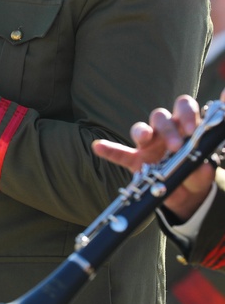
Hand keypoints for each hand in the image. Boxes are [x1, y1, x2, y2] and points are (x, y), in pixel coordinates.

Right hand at [92, 95, 214, 219]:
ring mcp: (147, 145)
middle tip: (177, 147)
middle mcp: (163, 132)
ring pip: (141, 129)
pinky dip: (109, 150)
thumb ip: (203, 171)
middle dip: (168, 129)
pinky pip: (120, 153)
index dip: (186, 113)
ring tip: (145, 139)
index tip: (191, 130)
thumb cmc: (195, 175)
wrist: (184, 195)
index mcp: (183, 128)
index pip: (183, 108)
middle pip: (161, 117)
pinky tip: (99, 147)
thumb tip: (204, 167)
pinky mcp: (134, 160)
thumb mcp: (203, 174)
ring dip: (143, 132)